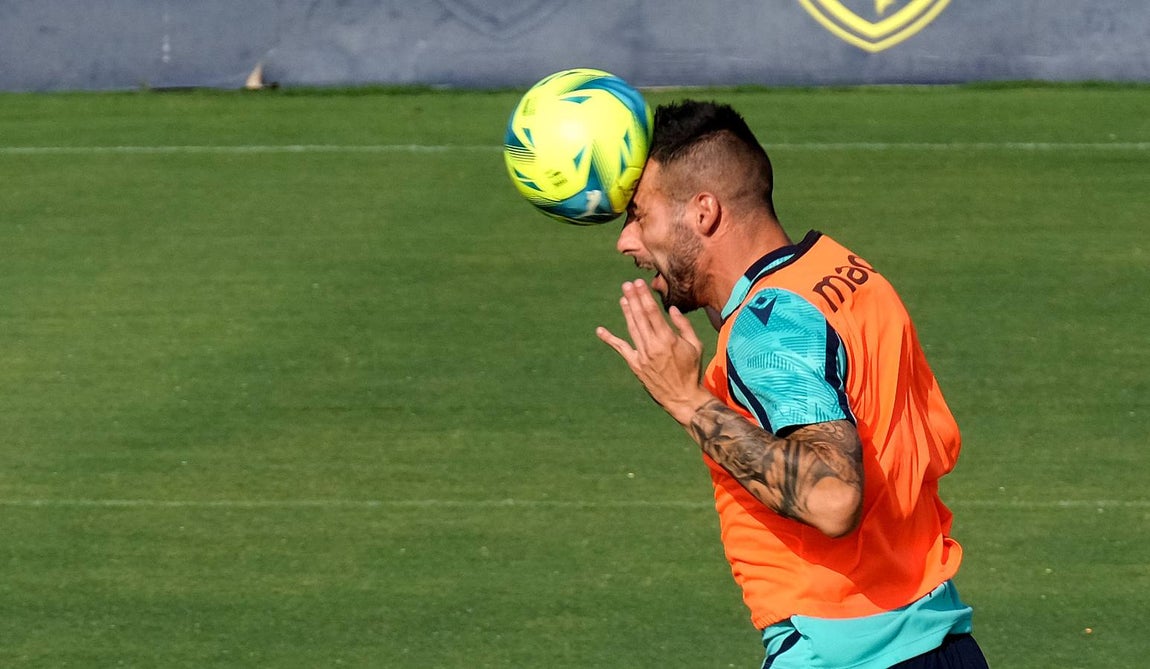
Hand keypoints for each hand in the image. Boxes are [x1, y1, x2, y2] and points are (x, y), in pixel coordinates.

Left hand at [596, 279, 713, 424]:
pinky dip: (610, 339)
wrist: (682, 397)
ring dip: (627, 312)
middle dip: (633, 299)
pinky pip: (621, 349)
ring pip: (632, 329)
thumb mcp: (695, 345)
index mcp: (668, 339)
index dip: (643, 296)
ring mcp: (642, 356)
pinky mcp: (635, 365)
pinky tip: (600, 331)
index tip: (638, 284)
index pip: (652, 312)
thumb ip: (684, 325)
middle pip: (640, 317)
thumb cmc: (691, 370)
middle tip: (627, 285)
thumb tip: (671, 309)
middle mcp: (652, 346)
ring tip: (623, 298)